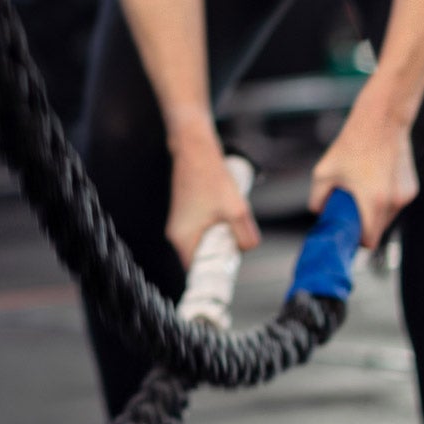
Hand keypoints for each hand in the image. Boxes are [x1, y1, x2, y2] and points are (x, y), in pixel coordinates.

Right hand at [166, 130, 260, 268]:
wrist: (195, 148)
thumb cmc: (211, 177)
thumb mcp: (236, 210)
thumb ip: (245, 236)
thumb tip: (246, 249)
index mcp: (183, 239)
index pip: (197, 272)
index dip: (215, 275)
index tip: (231, 273)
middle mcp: (177, 235)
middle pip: (201, 259)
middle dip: (221, 255)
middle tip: (237, 243)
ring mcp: (180, 224)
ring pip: (203, 244)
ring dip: (220, 241)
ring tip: (232, 225)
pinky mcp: (185, 215)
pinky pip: (201, 232)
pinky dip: (214, 230)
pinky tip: (225, 216)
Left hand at [309, 104, 418, 249]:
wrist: (381, 120)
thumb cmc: (353, 144)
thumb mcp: (324, 171)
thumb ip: (317, 198)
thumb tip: (319, 213)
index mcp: (373, 202)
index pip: (369, 241)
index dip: (357, 241)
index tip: (348, 234)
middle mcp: (394, 202)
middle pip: (378, 229)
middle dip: (364, 224)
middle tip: (350, 209)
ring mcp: (405, 195)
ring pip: (388, 217)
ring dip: (375, 212)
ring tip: (362, 190)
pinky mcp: (412, 188)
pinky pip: (395, 203)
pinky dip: (385, 199)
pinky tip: (375, 181)